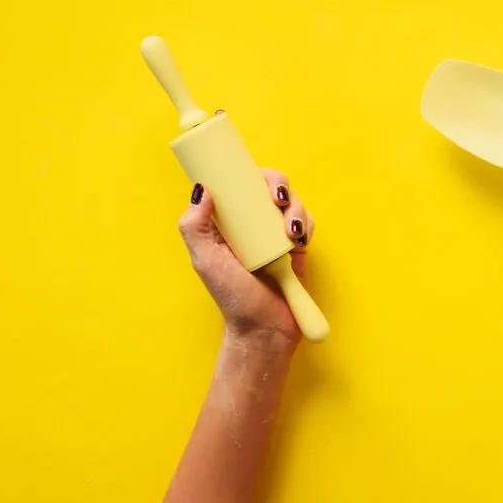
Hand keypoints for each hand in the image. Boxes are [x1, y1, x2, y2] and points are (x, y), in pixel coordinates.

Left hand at [177, 168, 314, 348]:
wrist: (265, 328)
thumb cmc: (233, 298)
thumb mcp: (206, 261)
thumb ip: (194, 227)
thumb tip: (202, 189)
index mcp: (227, 223)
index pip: (238, 185)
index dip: (248, 173)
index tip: (254, 176)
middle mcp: (252, 224)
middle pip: (269, 186)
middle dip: (278, 184)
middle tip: (278, 198)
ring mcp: (276, 234)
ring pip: (292, 202)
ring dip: (296, 208)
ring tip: (292, 231)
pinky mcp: (298, 247)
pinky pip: (307, 223)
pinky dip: (307, 225)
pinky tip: (300, 240)